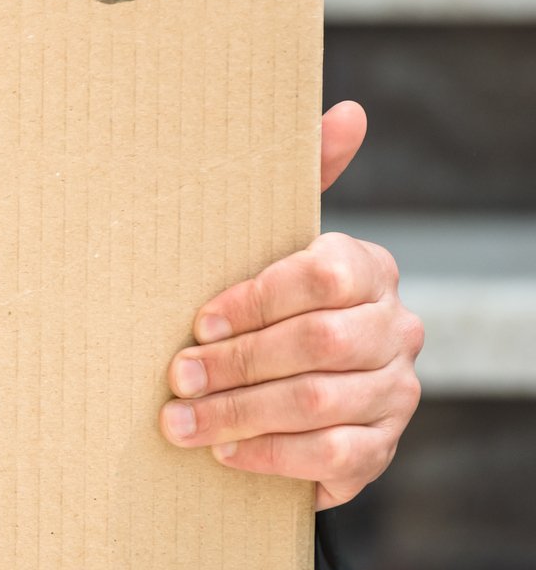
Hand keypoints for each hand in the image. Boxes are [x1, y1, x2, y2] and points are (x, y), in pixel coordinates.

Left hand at [159, 102, 423, 508]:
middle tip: (174, 378)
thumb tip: (349, 112)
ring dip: (239, 414)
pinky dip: (270, 457)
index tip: (197, 321)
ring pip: (318, 404)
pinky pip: (331, 457)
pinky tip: (223, 455)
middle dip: (236, 363)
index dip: (257, 300)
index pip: (324, 276)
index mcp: (368, 268)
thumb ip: (303, 175)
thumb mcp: (265, 242)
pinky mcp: (380, 448)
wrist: (278, 389)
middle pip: (318, 344)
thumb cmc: (261, 302)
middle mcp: (396, 328)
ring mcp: (395, 391)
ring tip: (178, 422)